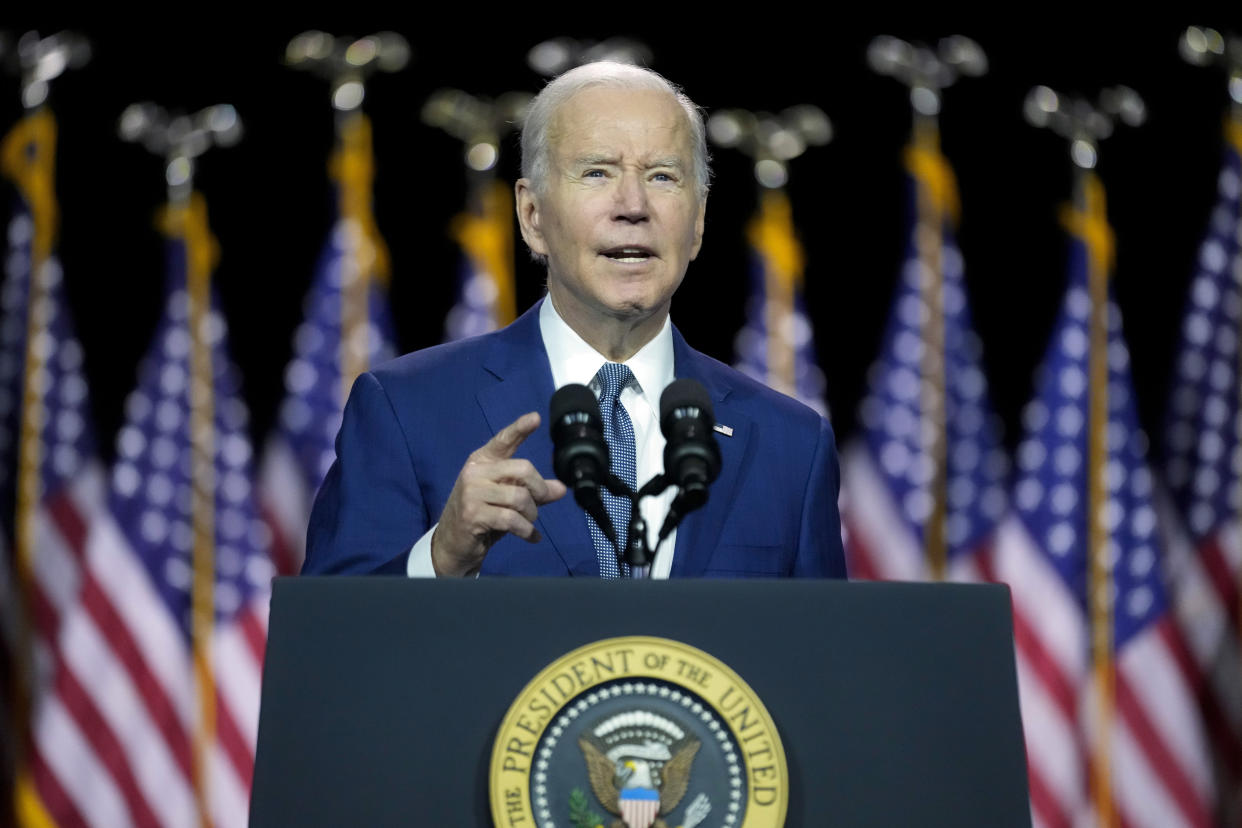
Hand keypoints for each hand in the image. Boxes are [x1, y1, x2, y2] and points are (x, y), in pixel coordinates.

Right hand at [431, 412, 566, 576]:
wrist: (453, 544)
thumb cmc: (483, 516)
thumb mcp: (507, 500)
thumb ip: (533, 491)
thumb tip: (561, 488)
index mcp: (482, 461)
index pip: (503, 441)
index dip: (520, 428)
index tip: (536, 417)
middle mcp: (475, 472)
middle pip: (523, 469)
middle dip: (539, 489)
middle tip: (540, 503)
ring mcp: (471, 493)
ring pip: (519, 497)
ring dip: (532, 514)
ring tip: (529, 522)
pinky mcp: (473, 515)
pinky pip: (512, 519)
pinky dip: (527, 531)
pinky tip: (531, 536)